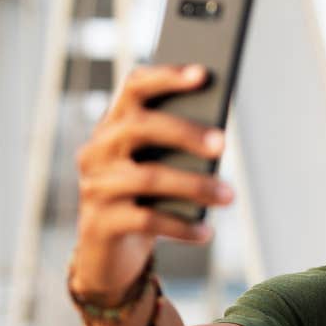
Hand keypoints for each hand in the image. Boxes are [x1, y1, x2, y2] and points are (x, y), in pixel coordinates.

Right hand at [70, 64, 232, 299]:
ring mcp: (95, 186)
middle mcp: (98, 150)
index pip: (134, 88)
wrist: (108, 252)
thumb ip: (178, 148)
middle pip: (140, 127)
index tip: (202, 73)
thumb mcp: (159, 168)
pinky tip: (207, 233)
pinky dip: (181, 226)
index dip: (166, 77)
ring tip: (229, 196)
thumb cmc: (145, 200)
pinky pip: (147, 221)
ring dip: (194, 186)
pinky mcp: (100, 223)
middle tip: (222, 145)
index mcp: (114, 126)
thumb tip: (217, 138)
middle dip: (184, 132)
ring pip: (148, 177)